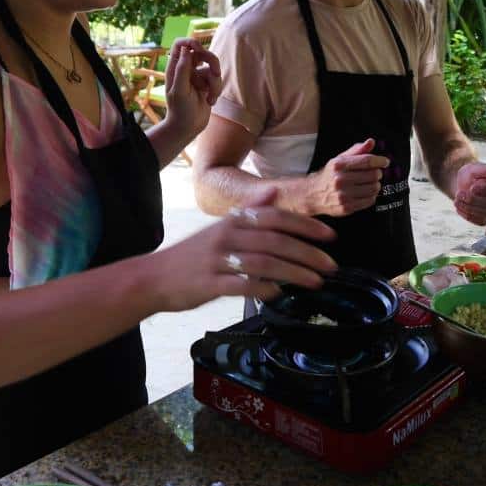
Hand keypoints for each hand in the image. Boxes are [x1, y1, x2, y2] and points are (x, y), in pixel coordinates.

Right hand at [147, 188, 337, 310]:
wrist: (154, 277)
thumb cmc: (193, 255)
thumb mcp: (220, 226)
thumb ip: (249, 209)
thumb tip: (274, 191)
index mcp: (233, 221)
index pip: (275, 217)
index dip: (304, 226)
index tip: (329, 237)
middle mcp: (227, 236)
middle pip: (275, 241)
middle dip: (307, 252)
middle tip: (331, 265)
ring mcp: (217, 260)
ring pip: (264, 263)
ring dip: (294, 273)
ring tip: (316, 282)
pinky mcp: (209, 284)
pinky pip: (241, 285)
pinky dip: (263, 288)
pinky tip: (279, 294)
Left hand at [163, 37, 222, 139]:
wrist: (188, 128)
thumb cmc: (180, 110)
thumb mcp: (180, 90)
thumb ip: (182, 69)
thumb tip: (186, 49)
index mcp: (175, 68)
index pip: (180, 44)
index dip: (191, 42)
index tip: (199, 49)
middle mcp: (186, 69)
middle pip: (203, 52)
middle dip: (212, 62)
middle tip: (215, 74)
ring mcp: (197, 76)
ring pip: (213, 67)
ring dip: (215, 83)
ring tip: (210, 96)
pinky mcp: (207, 84)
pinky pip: (217, 79)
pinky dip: (216, 91)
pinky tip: (210, 102)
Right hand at [308, 138, 389, 216]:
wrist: (313, 194)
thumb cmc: (330, 175)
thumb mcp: (340, 159)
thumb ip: (356, 150)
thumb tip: (371, 142)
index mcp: (339, 165)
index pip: (366, 161)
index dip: (379, 161)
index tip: (385, 162)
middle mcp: (340, 180)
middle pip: (373, 175)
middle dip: (377, 173)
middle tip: (374, 174)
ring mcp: (343, 195)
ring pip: (373, 188)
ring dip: (376, 185)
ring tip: (370, 183)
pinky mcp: (347, 207)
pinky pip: (370, 200)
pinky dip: (371, 196)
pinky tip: (365, 193)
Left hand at [454, 162, 485, 224]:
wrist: (463, 185)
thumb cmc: (471, 175)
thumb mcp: (474, 168)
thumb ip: (483, 169)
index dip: (485, 190)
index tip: (472, 187)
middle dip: (473, 199)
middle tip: (459, 193)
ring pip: (485, 214)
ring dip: (468, 207)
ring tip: (457, 199)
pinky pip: (480, 221)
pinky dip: (467, 215)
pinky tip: (459, 207)